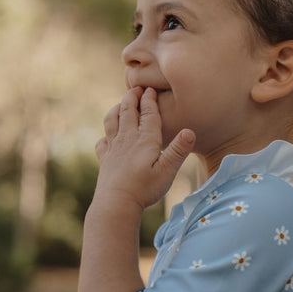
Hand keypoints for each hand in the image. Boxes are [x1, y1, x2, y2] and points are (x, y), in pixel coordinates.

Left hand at [94, 86, 195, 209]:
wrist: (116, 204)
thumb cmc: (144, 188)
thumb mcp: (167, 171)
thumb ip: (178, 150)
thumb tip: (190, 130)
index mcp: (145, 140)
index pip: (148, 114)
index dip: (150, 100)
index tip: (150, 88)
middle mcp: (127, 139)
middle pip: (128, 111)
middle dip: (132, 97)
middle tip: (135, 88)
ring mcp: (113, 149)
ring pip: (112, 121)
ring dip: (117, 109)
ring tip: (121, 104)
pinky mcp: (105, 160)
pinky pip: (102, 142)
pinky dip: (105, 135)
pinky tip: (107, 137)